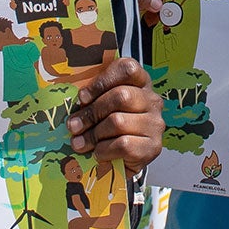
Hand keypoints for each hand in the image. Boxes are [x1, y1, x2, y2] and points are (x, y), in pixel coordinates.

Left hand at [66, 56, 163, 172]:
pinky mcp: (153, 147)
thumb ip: (91, 99)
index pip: (127, 69)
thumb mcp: (101, 107)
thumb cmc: (109, 127)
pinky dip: (104, 150)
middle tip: (73, 126)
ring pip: (119, 122)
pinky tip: (98, 153)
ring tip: (80, 143)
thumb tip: (73, 109)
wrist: (125, 159)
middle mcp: (152, 101)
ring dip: (93, 135)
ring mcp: (155, 124)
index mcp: (140, 83)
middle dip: (91, 112)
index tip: (83, 97)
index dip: (102, 81)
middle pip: (121, 96)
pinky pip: (123, 144)